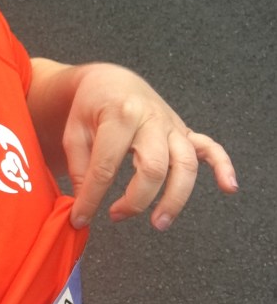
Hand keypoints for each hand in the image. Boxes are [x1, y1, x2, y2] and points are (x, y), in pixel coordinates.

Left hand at [61, 64, 237, 229]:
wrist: (112, 81)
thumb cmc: (91, 107)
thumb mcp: (73, 133)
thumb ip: (80, 168)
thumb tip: (85, 205)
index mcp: (120, 115)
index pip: (106, 166)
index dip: (93, 197)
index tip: (81, 218)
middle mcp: (151, 120)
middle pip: (154, 167)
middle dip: (137, 200)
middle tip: (116, 215)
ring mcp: (172, 126)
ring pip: (185, 163)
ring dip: (176, 197)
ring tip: (160, 222)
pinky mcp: (184, 131)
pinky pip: (211, 147)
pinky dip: (223, 166)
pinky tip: (228, 187)